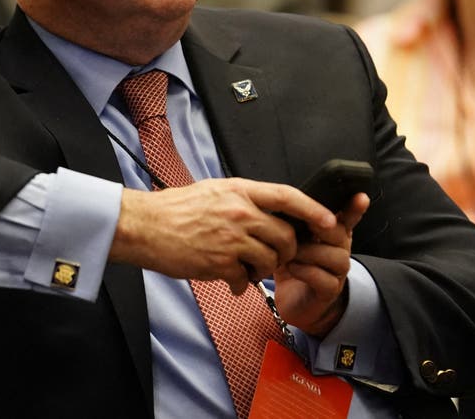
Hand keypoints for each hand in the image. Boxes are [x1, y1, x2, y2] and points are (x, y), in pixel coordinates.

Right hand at [110, 178, 335, 293]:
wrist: (144, 226)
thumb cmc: (176, 209)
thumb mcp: (214, 191)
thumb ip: (244, 200)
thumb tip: (269, 212)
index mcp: (240, 191)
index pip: (288, 197)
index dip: (313, 210)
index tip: (330, 221)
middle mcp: (240, 212)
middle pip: (285, 236)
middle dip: (285, 251)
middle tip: (272, 256)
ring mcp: (231, 238)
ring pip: (270, 260)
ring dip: (262, 269)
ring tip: (245, 267)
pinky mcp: (220, 262)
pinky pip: (244, 279)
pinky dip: (238, 283)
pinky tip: (227, 279)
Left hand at [273, 193, 369, 336]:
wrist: (294, 300)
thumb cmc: (293, 263)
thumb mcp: (292, 238)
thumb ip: (294, 221)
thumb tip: (285, 200)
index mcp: (333, 234)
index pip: (348, 218)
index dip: (355, 208)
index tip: (361, 196)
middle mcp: (340, 250)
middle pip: (339, 233)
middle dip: (320, 226)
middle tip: (301, 223)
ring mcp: (338, 272)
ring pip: (334, 256)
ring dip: (309, 252)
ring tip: (289, 252)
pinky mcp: (329, 291)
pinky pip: (324, 278)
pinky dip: (306, 271)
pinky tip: (292, 267)